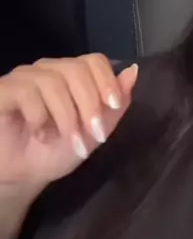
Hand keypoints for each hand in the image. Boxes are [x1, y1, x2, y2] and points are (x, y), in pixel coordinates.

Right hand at [0, 55, 137, 189]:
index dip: (106, 81)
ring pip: (53, 82)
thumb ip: (115, 105)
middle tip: (94, 136)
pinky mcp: (3, 90)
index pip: (94, 60)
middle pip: (76, 69)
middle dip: (90, 104)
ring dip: (66, 116)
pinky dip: (39, 116)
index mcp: (70, 76)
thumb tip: (133, 72)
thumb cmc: (55, 153)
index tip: (112, 106)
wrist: (20, 178)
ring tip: (65, 140)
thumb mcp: (94, 133)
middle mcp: (47, 70)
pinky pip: (26, 91)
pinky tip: (39, 132)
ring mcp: (23, 78)